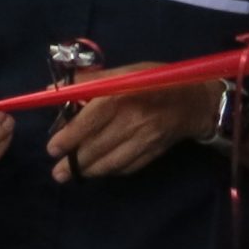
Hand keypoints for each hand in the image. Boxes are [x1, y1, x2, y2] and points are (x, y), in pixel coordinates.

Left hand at [47, 71, 213, 181]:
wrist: (195, 100)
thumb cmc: (155, 80)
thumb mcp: (124, 72)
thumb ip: (91, 80)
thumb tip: (56, 87)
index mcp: (120, 96)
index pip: (89, 121)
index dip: (70, 137)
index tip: (53, 149)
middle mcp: (132, 121)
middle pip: (98, 146)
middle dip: (75, 162)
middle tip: (57, 172)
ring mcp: (146, 139)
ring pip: (113, 161)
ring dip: (90, 171)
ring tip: (71, 176)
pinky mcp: (156, 152)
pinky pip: (130, 166)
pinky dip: (112, 171)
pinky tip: (98, 172)